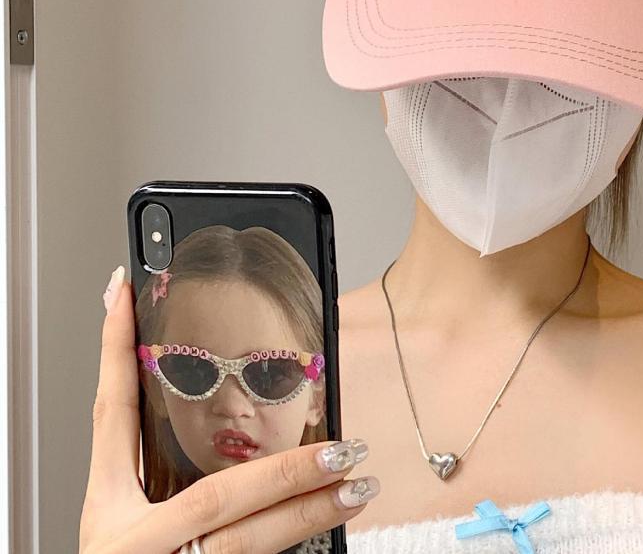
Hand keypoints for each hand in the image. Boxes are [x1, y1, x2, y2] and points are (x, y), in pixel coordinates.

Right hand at [79, 266, 378, 553]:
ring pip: (247, 541)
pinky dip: (296, 541)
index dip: (114, 351)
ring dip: (309, 511)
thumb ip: (163, 475)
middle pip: (216, 496)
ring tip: (357, 484)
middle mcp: (127, 543)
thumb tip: (212, 414)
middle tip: (343, 446)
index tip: (124, 293)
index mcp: (107, 509)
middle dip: (286, 470)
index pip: (110, 414)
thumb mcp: (126, 523)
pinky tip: (337, 520)